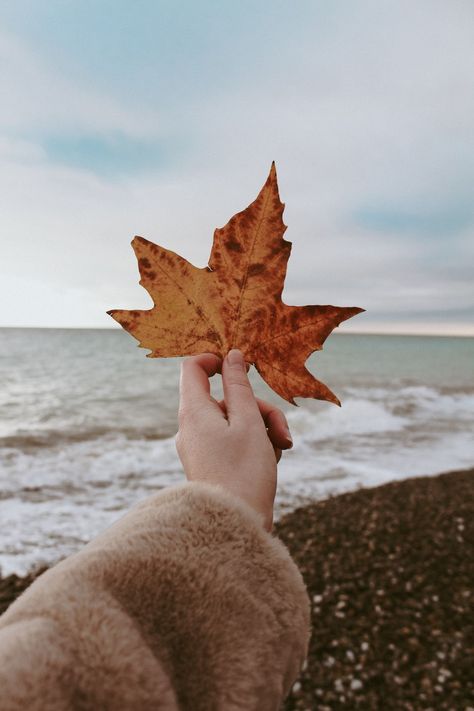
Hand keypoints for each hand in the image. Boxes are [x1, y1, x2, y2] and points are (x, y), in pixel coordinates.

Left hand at [175, 349, 292, 531]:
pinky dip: (255, 444)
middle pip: (226, 398)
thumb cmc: (242, 472)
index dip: (216, 359)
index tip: (243, 365)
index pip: (193, 368)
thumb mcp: (248, 422)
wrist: (234, 526)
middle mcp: (191, 427)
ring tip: (281, 449)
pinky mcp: (212, 463)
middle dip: (259, 407)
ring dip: (263, 427)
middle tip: (281, 430)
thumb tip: (232, 356)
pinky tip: (272, 461)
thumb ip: (239, 385)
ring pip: (235, 420)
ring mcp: (200, 446)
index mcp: (194, 411)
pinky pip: (234, 441)